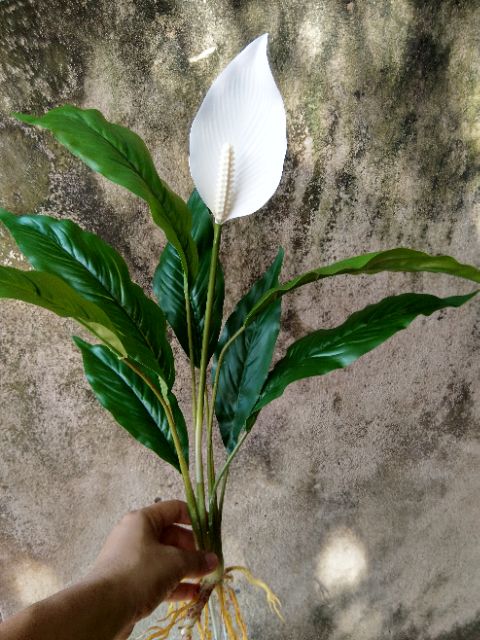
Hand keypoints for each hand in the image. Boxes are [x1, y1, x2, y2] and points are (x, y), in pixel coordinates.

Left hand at [87, 500, 217, 626]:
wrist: (103, 608)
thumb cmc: (139, 573)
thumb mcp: (174, 563)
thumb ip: (196, 560)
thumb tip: (213, 560)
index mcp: (143, 520)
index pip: (174, 509)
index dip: (194, 518)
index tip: (210, 532)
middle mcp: (135, 535)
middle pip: (171, 536)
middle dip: (192, 549)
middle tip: (209, 562)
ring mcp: (131, 559)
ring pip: (165, 559)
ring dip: (186, 569)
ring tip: (205, 580)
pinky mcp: (129, 582)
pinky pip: (157, 578)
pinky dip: (174, 584)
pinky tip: (191, 594)